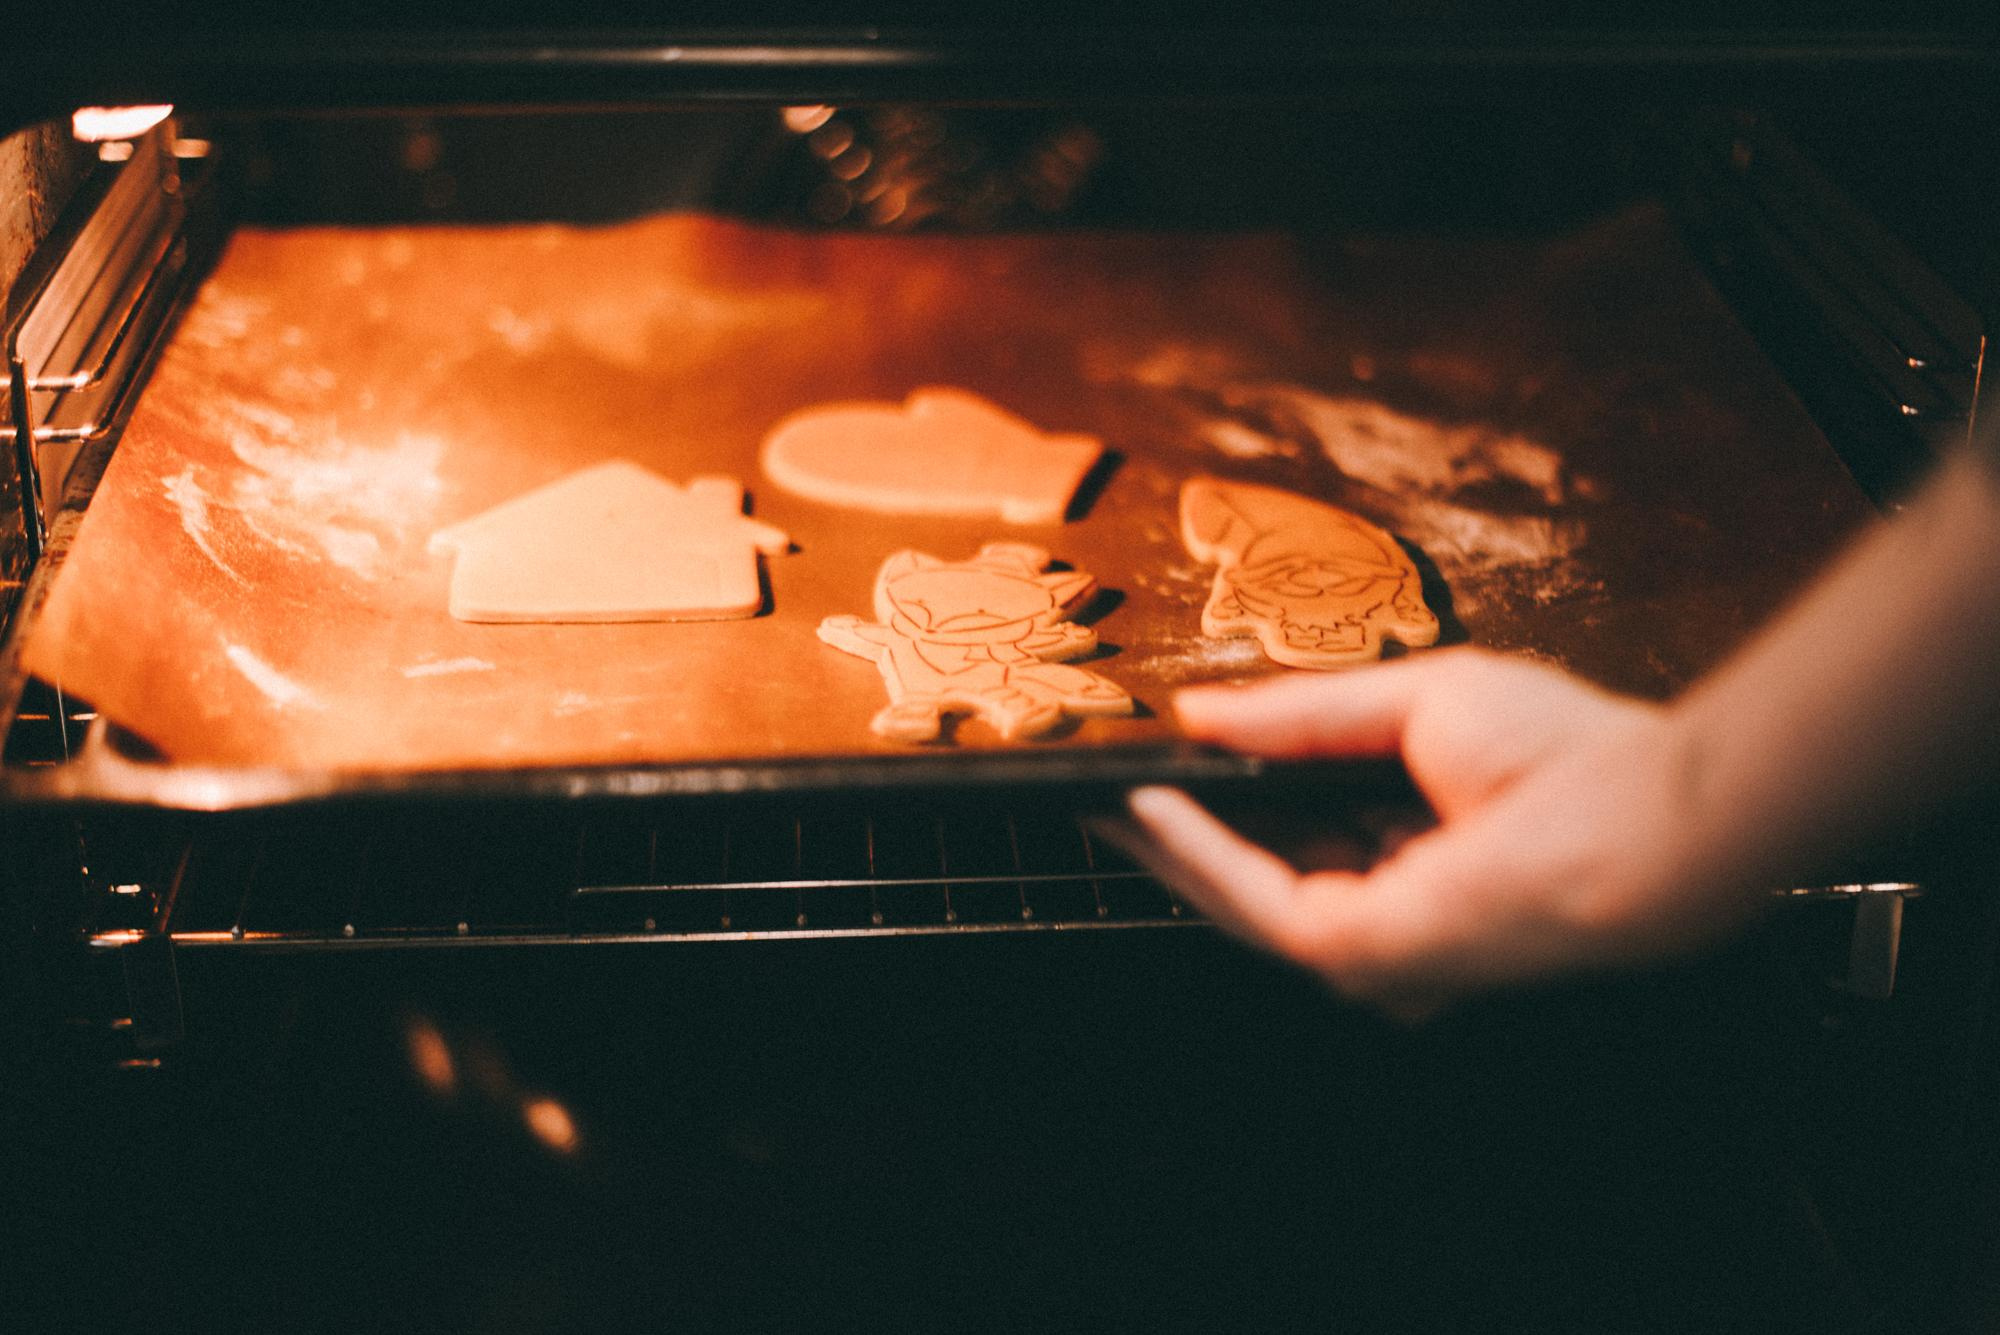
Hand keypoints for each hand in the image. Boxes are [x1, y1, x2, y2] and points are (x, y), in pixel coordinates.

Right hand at [1126, 649, 1760, 1015]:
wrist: (1638, 812)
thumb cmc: (1560, 755)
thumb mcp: (1408, 707)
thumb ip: (1301, 715)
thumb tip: (1204, 711)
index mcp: (1404, 868)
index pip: (1287, 841)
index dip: (1215, 805)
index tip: (1156, 764)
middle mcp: (1381, 919)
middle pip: (1246, 875)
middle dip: (1168, 830)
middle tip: (1098, 787)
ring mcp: (1369, 947)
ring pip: (1235, 895)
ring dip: (1162, 843)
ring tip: (1100, 793)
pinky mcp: (1361, 951)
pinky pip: (1254, 899)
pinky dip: (1195, 850)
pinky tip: (1150, 802)